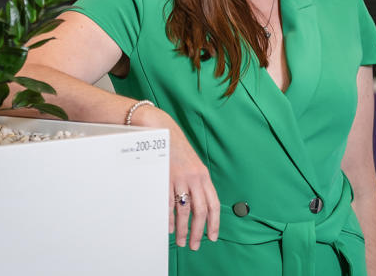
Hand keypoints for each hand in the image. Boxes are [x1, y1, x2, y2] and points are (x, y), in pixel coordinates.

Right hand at [138, 106, 219, 249]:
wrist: (160, 130)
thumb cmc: (176, 148)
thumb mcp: (192, 165)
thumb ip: (196, 182)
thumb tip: (196, 204)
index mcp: (203, 175)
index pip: (213, 203)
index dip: (214, 222)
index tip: (213, 236)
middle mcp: (194, 178)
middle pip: (200, 211)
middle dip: (198, 231)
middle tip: (195, 245)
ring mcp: (179, 179)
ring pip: (184, 211)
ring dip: (183, 229)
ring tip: (181, 240)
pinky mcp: (165, 178)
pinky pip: (168, 204)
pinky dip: (169, 218)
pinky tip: (169, 227)